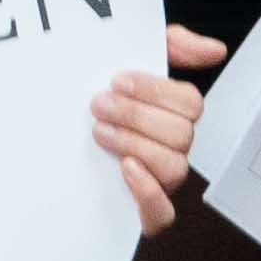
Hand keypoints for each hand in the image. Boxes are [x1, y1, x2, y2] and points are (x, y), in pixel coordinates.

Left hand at [88, 20, 227, 227]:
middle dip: (136, 116)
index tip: (117, 80)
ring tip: (99, 132)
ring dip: (135, 145)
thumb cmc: (98, 98)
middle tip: (99, 106)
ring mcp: (160, 183)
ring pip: (174, 168)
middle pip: (181, 134)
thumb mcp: (128, 60)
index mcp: (172, 116)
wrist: (45, 142)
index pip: (190, 104)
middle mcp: (172, 149)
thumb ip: (172, 45)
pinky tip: (125, 169)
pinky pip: (163, 213)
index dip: (155, 91)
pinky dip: (148, 191)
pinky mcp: (143, 215)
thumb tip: (215, 49)